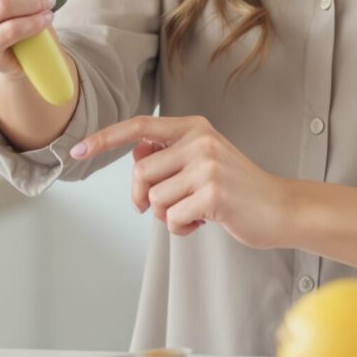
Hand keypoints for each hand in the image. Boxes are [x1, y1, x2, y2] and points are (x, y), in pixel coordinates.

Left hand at [70, 115, 295, 248]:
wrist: (280, 208)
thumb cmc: (236, 188)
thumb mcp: (203, 160)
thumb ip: (170, 154)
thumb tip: (136, 154)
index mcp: (193, 128)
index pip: (139, 128)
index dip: (105, 139)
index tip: (76, 150)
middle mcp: (200, 141)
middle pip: (140, 173)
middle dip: (143, 198)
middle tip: (165, 208)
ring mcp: (207, 166)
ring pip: (154, 199)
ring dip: (168, 215)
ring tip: (195, 212)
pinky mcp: (213, 194)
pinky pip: (171, 219)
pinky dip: (181, 229)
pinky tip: (204, 222)